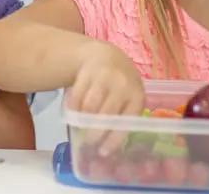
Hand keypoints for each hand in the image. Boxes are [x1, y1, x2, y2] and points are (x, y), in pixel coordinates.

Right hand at [69, 40, 144, 154]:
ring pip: (90, 107)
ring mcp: (104, 78)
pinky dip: (73, 108)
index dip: (113, 139)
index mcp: (136, 97)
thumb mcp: (128, 97)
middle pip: (106, 116)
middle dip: (95, 133)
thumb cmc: (120, 85)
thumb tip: (109, 146)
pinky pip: (77, 96)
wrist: (107, 56)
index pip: (125, 122)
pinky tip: (72, 114)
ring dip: (82, 121)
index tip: (103, 152)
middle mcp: (123, 86)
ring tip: (80, 128)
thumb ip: (123, 116)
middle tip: (89, 142)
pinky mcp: (87, 73)